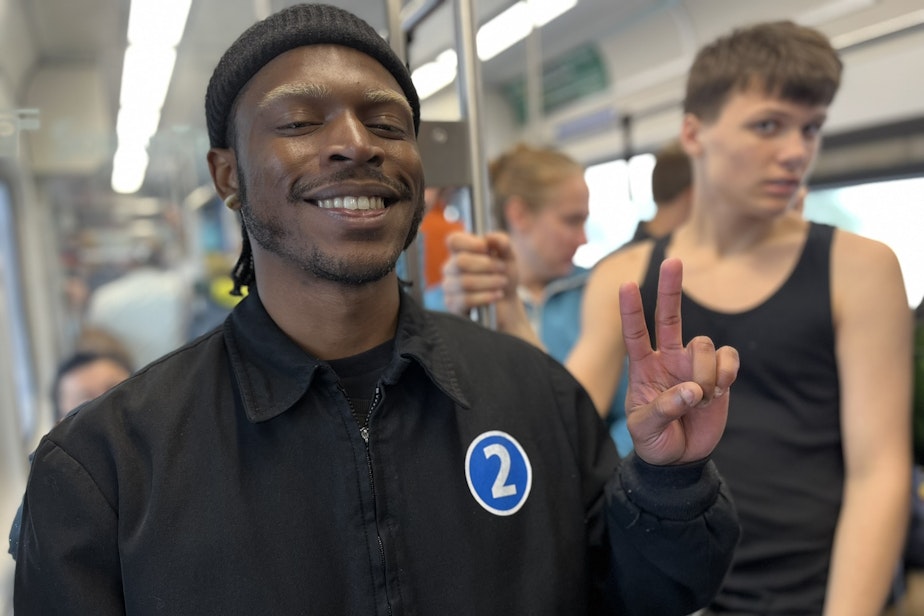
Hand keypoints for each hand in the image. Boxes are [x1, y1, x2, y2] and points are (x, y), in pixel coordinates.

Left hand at [620, 258, 738, 464]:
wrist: (680, 458)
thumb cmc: (654, 440)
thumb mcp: (645, 429)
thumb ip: (663, 408)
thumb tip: (692, 389)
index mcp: (643, 367)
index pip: (634, 333)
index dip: (631, 310)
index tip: (626, 285)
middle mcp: (668, 358)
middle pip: (670, 316)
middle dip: (670, 288)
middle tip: (672, 260)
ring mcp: (694, 364)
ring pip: (704, 345)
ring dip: (705, 373)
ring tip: (701, 398)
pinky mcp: (720, 373)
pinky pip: (728, 357)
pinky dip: (727, 372)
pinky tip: (719, 390)